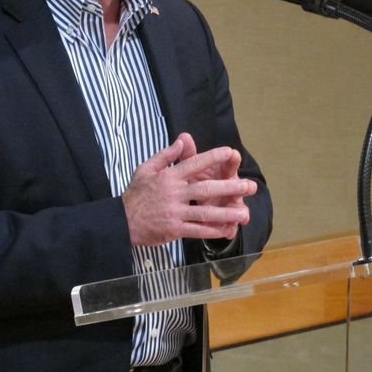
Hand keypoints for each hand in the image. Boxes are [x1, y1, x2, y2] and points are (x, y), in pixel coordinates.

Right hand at [122, 133, 256, 245]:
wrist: (121, 220)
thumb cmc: (136, 193)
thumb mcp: (146, 168)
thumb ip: (166, 155)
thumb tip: (182, 140)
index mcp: (169, 177)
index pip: (194, 163)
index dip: (213, 157)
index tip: (230, 152)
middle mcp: (174, 194)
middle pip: (206, 189)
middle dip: (229, 187)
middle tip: (249, 186)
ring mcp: (175, 212)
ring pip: (205, 213)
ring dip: (226, 213)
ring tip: (244, 213)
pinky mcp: (174, 229)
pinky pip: (197, 230)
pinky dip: (213, 231)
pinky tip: (227, 230)